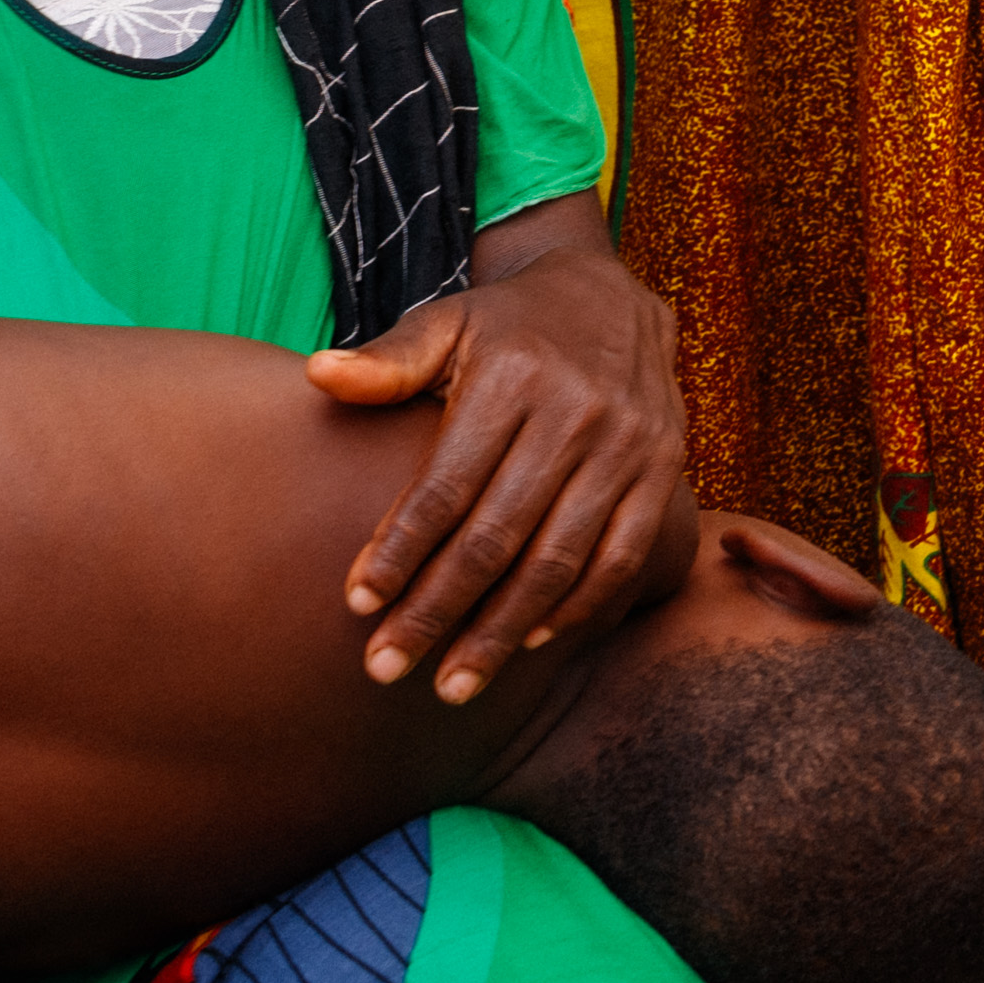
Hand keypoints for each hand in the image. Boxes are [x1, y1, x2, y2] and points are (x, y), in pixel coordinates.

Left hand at [310, 195, 689, 699]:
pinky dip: (577, 607)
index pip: (446, 484)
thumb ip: (388, 359)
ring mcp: (628, 448)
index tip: (357, 603)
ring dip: (502, 631)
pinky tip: (528, 643)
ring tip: (452, 685)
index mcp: (512, 378)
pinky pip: (622, 558)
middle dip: (438, 610)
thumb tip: (318, 377)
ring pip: (559, 560)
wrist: (614, 297)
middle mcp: (576, 414)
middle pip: (496, 536)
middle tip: (386, 668)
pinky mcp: (665, 473)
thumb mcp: (448, 323)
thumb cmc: (510, 326)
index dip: (400, 548)